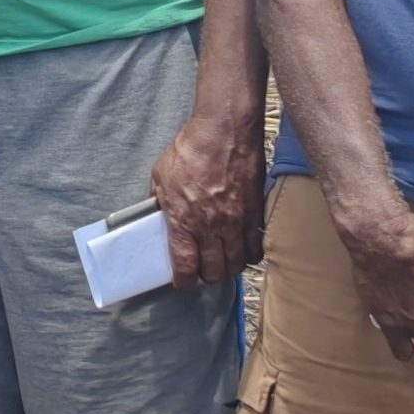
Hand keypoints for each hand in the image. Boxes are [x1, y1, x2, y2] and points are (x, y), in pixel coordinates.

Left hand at [151, 110, 264, 287]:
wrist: (224, 132)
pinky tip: (244, 249)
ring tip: (223, 261)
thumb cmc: (190, 150)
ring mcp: (237, 222)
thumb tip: (156, 212)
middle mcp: (212, 228)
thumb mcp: (161, 175)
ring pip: (237, 264)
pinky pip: (257, 247)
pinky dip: (250, 254)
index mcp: (184, 221)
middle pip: (214, 271)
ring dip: (229, 268)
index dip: (183, 280)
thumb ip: (159, 200)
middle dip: (206, 275)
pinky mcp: (256, 213)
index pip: (185, 267)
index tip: (182, 281)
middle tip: (203, 269)